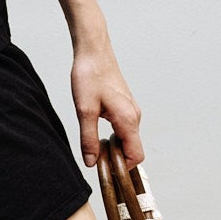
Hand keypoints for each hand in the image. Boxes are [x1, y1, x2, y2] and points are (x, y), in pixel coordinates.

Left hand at [70, 34, 143, 169]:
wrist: (93, 52)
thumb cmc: (90, 75)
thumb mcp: (85, 110)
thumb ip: (89, 139)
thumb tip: (92, 162)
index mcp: (128, 119)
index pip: (135, 157)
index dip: (121, 167)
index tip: (103, 167)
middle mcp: (134, 116)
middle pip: (133, 150)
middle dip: (116, 158)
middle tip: (94, 155)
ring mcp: (131, 111)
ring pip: (128, 140)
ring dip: (114, 147)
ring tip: (93, 142)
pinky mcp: (125, 106)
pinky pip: (124, 129)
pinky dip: (114, 136)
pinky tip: (96, 129)